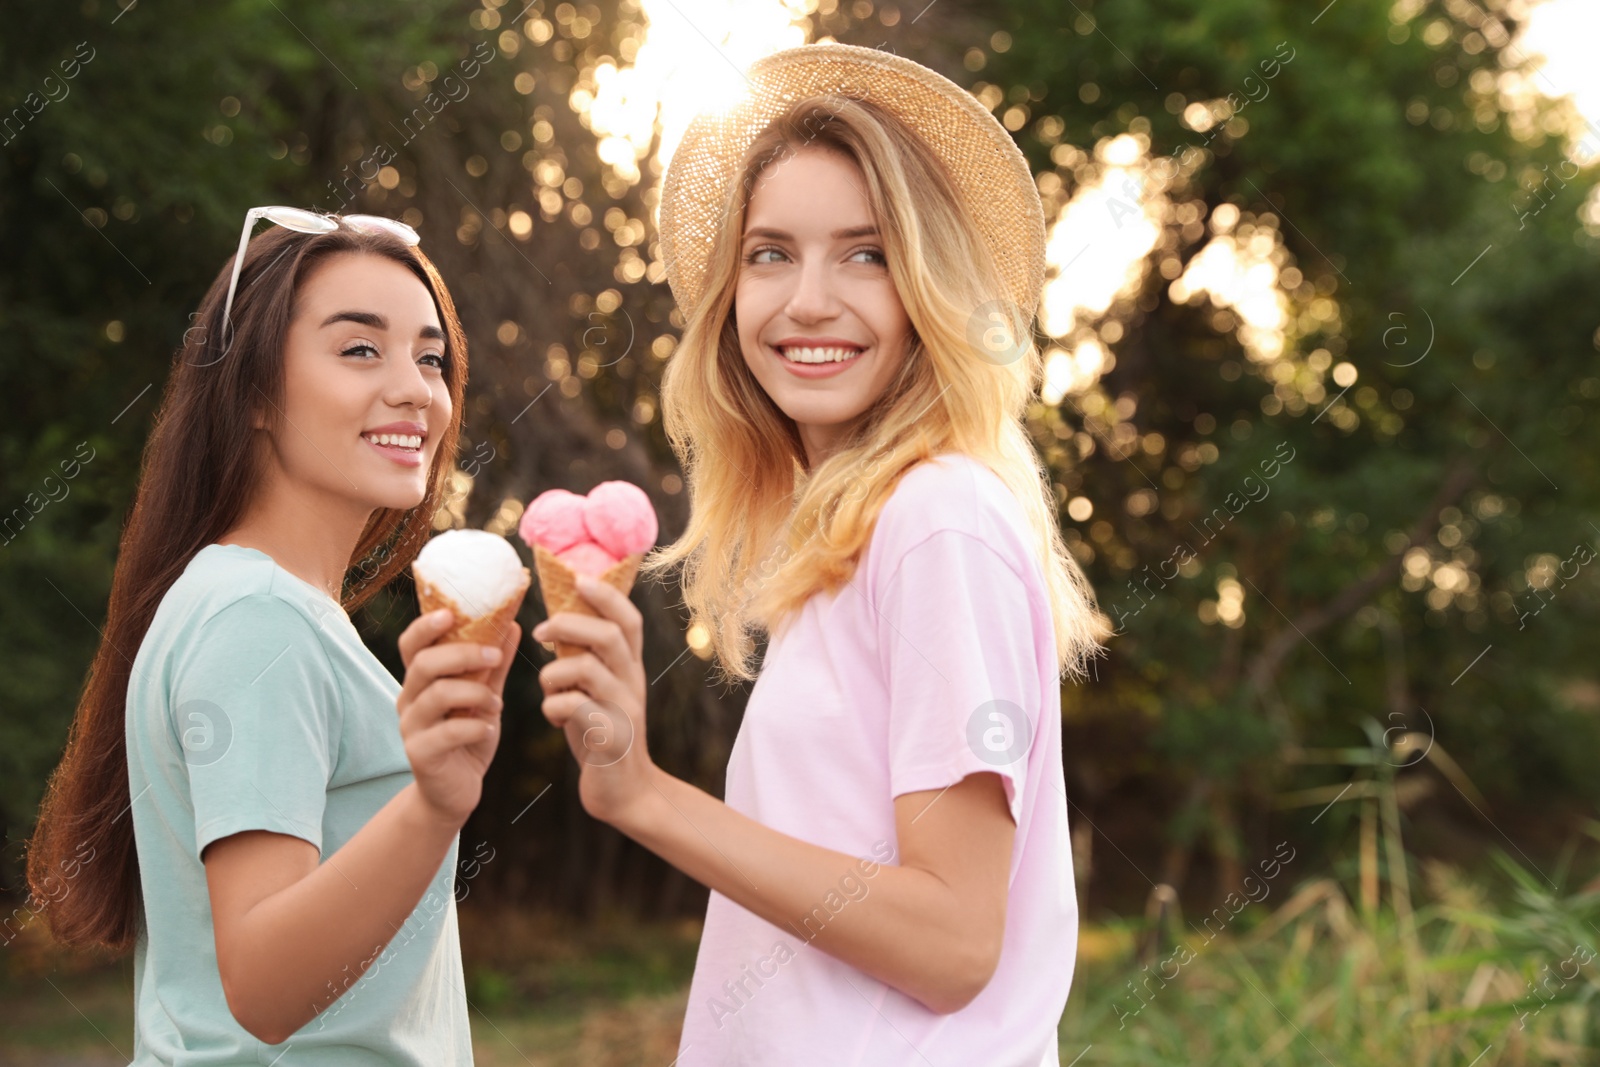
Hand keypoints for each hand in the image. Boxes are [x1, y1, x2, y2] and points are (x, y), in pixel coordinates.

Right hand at [395, 610, 519, 827]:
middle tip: (495, 656)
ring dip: (475, 692)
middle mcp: (408, 699)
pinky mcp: (419, 754)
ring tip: (496, 703)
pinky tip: (488, 728)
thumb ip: (496, 665)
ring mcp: (410, 727)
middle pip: (424, 663)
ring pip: (437, 695)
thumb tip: (514, 624)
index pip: (411, 644)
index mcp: (420, 680)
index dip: (426, 625)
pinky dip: (475, 726)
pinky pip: (447, 732)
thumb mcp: (485, 696)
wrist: (455, 792)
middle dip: (463, 654)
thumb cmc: (468, 737)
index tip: (451, 613)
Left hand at [532, 576, 654, 824]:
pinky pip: (576, 707)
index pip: (629, 619)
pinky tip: (555, 719)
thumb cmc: (600, 734)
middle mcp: (632, 683)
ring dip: (553, 674)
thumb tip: (554, 624)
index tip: (578, 578)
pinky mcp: (613, 737)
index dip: (607, 595)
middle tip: (540, 633)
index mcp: (629, 668)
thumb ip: (585, 661)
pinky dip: (553, 707)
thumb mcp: (596, 692)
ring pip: (588, 669)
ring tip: (547, 690)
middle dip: (570, 625)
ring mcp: (626, 710)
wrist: (624, 792)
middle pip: (610, 636)